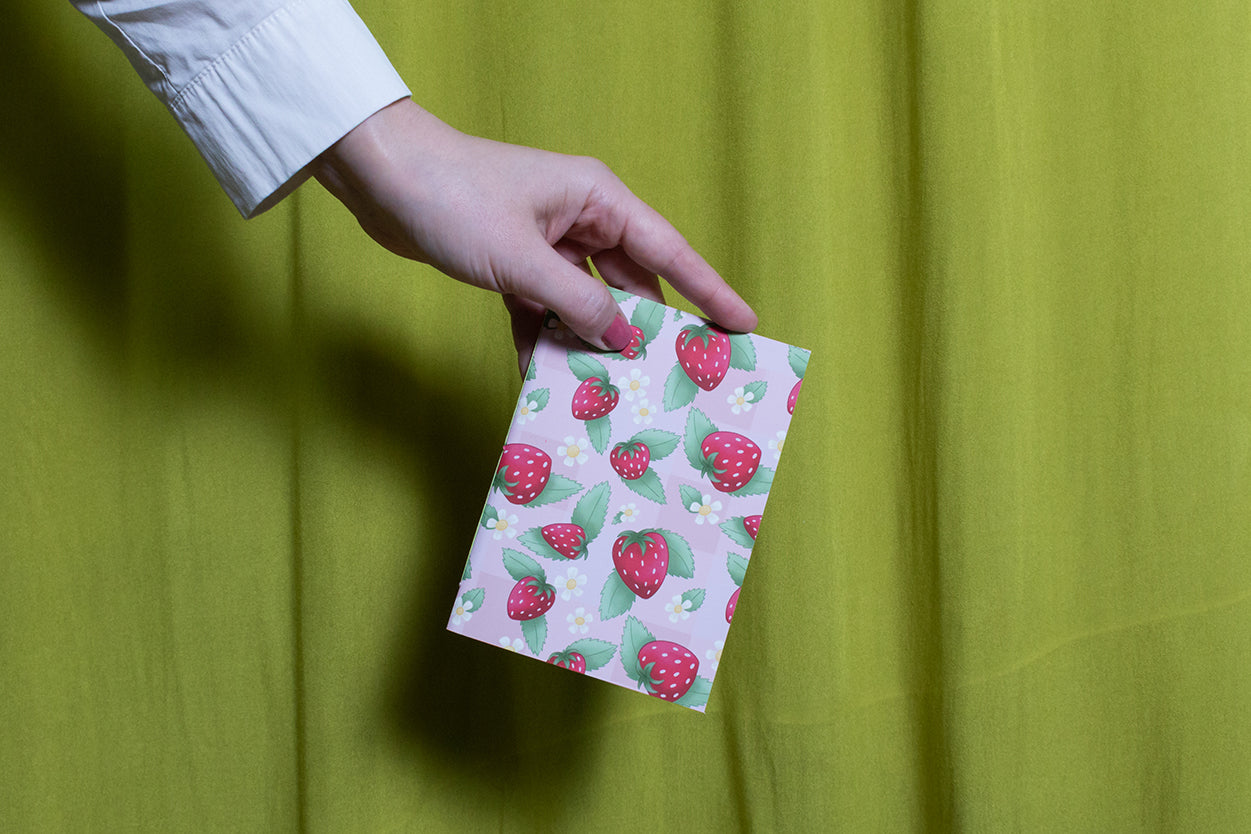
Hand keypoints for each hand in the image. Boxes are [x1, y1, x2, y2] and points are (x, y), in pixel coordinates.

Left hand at [312, 98, 756, 373]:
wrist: (379, 179)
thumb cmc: (452, 198)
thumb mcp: (522, 259)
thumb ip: (579, 303)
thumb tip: (626, 339)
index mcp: (597, 199)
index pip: (669, 251)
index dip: (710, 291)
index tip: (744, 325)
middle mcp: (580, 218)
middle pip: (631, 284)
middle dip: (647, 331)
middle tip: (674, 379)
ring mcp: (546, 242)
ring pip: (585, 303)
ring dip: (589, 343)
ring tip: (610, 392)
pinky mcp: (512, 263)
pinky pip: (542, 310)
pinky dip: (542, 340)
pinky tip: (542, 377)